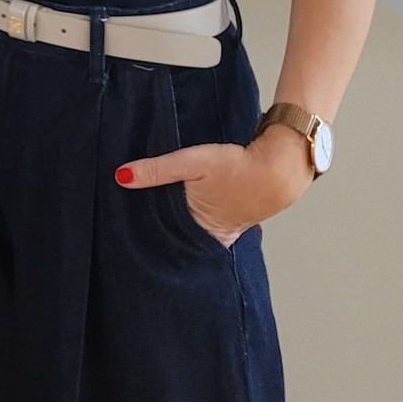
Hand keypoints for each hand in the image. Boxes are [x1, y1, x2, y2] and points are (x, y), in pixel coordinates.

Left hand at [114, 123, 314, 245]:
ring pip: (197, 231)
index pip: (166, 239)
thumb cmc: (238, 166)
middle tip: (136, 225)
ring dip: (182, 224)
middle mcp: (215, 236)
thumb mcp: (192, 162)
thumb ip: (157, 170)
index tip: (127, 231)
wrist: (280, 165)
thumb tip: (122, 177)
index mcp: (201, 229)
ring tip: (157, 217)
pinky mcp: (237, 219)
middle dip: (162, 232)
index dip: (147, 233)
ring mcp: (228, 229)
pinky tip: (191, 209)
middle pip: (181, 237)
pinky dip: (200, 218)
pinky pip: (213, 224)